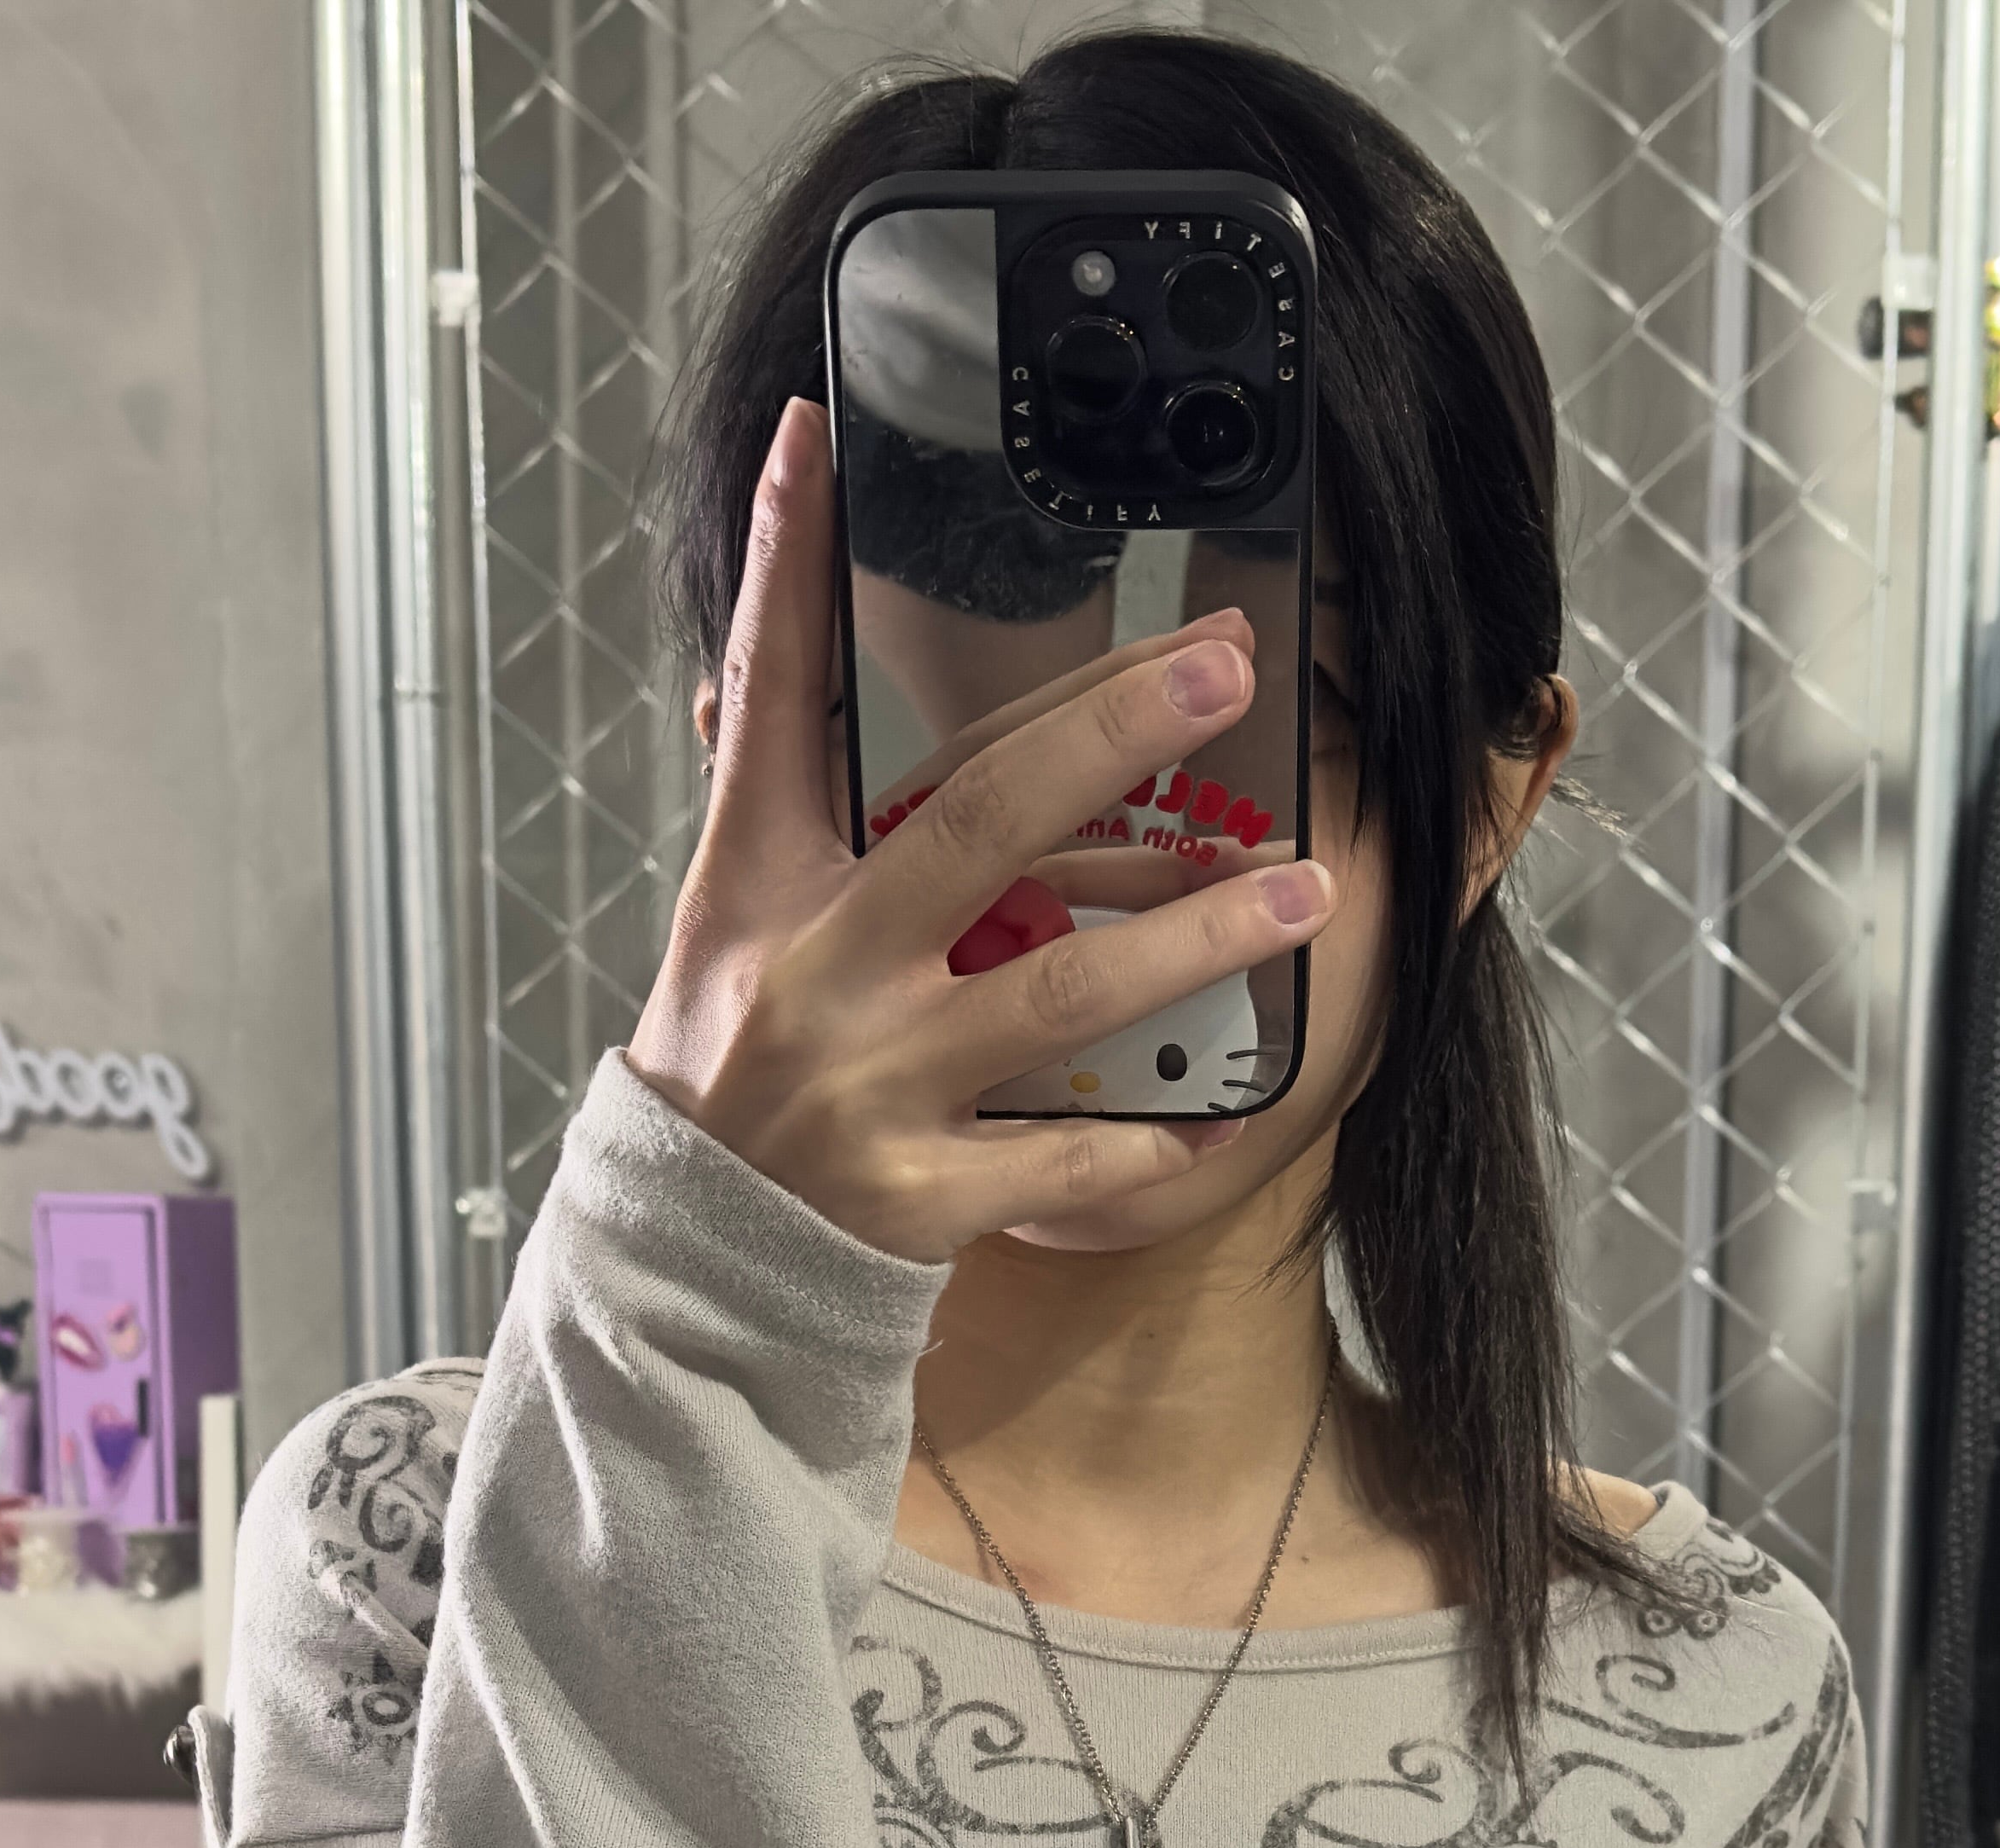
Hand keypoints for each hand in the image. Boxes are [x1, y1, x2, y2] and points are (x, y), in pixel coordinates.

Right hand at [625, 394, 1333, 1265]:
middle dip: (1108, 738)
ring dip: (1194, 938)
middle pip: (977, 825)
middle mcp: (816, 972)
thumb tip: (782, 624)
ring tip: (1305, 892)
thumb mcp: (739, 918)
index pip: (768, 700)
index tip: (812, 441)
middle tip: (1221, 670)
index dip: (782, 568)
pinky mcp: (915, 1200)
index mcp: (758, 884)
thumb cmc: (738, 1062)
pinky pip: (1060, 1162)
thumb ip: (784, 791)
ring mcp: (869, 1089)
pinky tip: (1216, 1117)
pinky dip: (1143, 1145)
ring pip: (1059, 993)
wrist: (694, 1255)